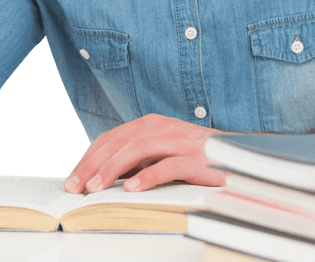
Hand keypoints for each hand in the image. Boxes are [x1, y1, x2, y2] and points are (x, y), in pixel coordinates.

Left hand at [64, 114, 226, 192]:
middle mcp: (163, 127)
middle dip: (93, 165)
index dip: (88, 158)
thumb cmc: (197, 160)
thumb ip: (137, 160)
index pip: (111, 138)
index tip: (73, 180)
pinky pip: (169, 166)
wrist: (241, 157)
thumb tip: (100, 178)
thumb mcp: (161, 156)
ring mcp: (181, 141)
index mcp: (151, 125)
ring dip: (113, 169)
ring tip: (96, 188)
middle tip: (76, 188)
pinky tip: (131, 189)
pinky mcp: (198, 159)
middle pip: (119, 143)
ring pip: (138, 150)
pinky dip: (148, 176)